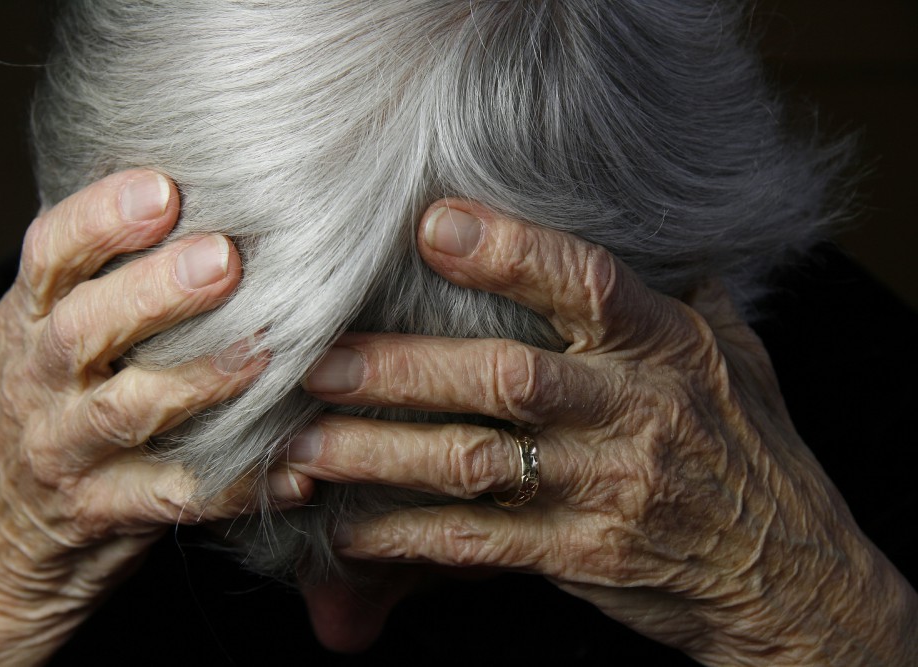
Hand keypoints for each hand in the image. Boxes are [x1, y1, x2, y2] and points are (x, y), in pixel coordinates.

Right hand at [0, 170, 310, 664]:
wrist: (8, 522)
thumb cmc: (59, 400)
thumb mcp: (57, 331)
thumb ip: (107, 274)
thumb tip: (199, 191)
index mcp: (32, 320)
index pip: (48, 256)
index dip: (100, 219)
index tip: (163, 189)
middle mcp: (41, 381)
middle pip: (84, 328)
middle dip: (153, 292)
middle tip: (224, 260)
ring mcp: (67, 451)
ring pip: (126, 412)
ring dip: (198, 380)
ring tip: (263, 355)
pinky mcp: (104, 510)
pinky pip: (174, 498)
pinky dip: (235, 485)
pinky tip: (293, 471)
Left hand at [292, 201, 917, 664]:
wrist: (788, 578)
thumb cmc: (753, 455)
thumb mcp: (736, 359)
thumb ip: (682, 296)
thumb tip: (648, 229)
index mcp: (669, 350)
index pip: (590, 286)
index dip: (512, 254)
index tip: (432, 225)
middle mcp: (632, 414)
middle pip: (505, 380)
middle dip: (402, 368)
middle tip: (317, 357)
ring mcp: (604, 489)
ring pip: (474, 463)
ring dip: (379, 453)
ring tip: (302, 444)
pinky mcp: (581, 556)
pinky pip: (480, 543)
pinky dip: (405, 537)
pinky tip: (345, 532)